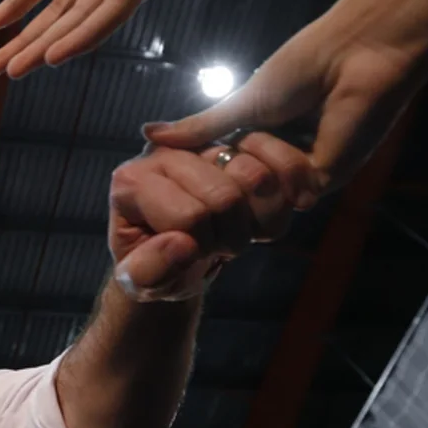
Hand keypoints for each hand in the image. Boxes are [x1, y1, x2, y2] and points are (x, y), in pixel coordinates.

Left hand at [108, 139, 308, 301]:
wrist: (178, 254)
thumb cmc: (154, 265)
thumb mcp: (140, 281)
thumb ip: (149, 272)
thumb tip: (184, 244)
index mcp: (132, 180)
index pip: (189, 216)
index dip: (199, 245)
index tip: (187, 251)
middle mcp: (167, 152)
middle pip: (226, 196)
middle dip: (230, 235)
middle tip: (215, 244)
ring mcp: (206, 146)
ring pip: (258, 177)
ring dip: (260, 219)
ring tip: (238, 228)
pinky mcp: (242, 148)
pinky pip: (286, 162)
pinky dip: (295, 191)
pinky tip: (290, 206)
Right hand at [142, 17, 425, 199]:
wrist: (349, 56)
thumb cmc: (300, 68)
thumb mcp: (237, 104)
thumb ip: (197, 128)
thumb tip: (146, 133)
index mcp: (257, 146)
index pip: (216, 180)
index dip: (205, 172)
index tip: (197, 156)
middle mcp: (278, 166)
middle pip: (235, 198)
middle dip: (232, 168)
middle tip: (242, 138)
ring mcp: (303, 176)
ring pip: (261, 198)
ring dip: (263, 163)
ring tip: (278, 130)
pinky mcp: (328, 180)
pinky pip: (292, 195)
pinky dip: (288, 165)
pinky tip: (304, 135)